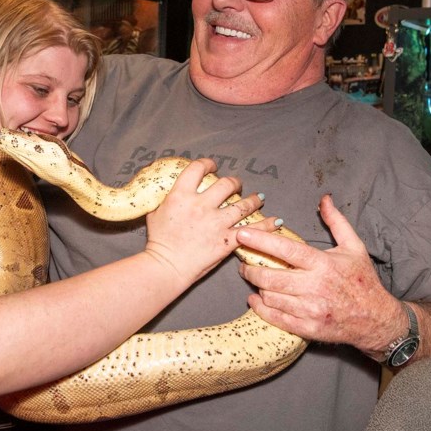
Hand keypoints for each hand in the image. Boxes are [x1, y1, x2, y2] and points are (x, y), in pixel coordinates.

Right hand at [144, 158, 264, 285]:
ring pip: (242, 205)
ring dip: (253, 200)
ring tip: (258, 198)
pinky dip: (266, 225)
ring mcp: (216, 223)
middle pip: (225, 184)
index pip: (197, 169)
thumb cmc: (158, 241)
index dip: (208, 164)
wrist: (166, 266)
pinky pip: (251, 230)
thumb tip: (169, 191)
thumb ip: (166, 199)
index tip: (212, 167)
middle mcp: (201, 205)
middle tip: (236, 185)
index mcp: (181, 195)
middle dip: (234, 182)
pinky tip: (275, 221)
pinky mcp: (226, 240)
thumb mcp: (155, 213)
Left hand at [236, 194, 402, 354]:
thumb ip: (336, 222)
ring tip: (253, 279)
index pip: (285, 250)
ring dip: (256, 287)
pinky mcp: (307, 328)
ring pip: (270, 297)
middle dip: (250, 269)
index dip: (260, 240)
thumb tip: (324, 199)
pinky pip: (275, 317)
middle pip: (270, 277)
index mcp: (323, 264)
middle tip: (243, 262)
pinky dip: (261, 308)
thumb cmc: (364, 281)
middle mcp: (314, 287)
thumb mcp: (354, 247)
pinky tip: (256, 300)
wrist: (377, 319)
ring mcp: (310, 310)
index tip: (242, 234)